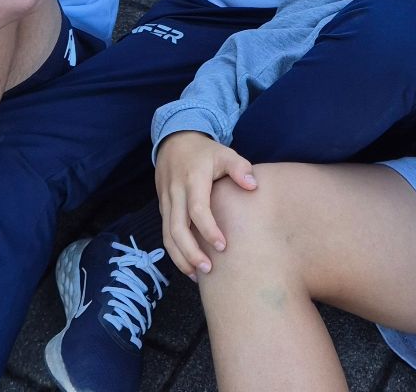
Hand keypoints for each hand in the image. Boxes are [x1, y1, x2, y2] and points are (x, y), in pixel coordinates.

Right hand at [156, 132, 257, 276]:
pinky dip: (175, 251)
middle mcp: (176, 193)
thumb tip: (253, 186)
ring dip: (180, 258)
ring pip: (167, 236)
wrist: (174, 140)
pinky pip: (165, 233)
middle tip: (208, 270)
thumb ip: (239, 168)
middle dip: (190, 253)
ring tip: (197, 275)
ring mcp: (166, 201)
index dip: (208, 230)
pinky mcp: (163, 208)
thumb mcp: (224, 153)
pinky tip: (189, 264)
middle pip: (177, 229)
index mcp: (193, 179)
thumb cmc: (204, 151)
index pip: (197, 210)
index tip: (223, 247)